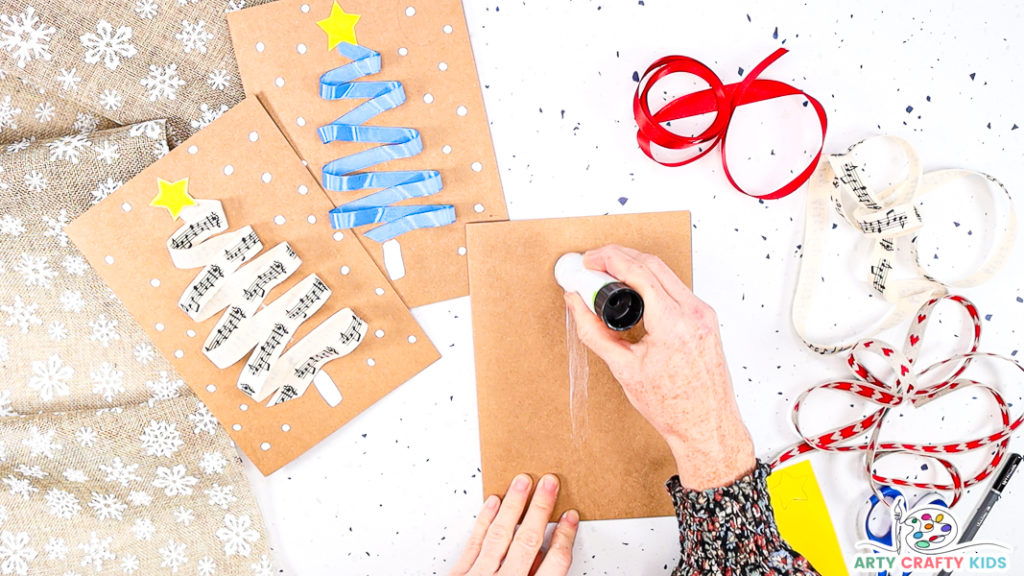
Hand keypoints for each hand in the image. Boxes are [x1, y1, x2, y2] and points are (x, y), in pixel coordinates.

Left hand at [450, 474, 578, 575]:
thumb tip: (544, 556)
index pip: (555, 562)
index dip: (565, 537)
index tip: (570, 517)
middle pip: (528, 540)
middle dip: (540, 508)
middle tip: (550, 483)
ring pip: (500, 534)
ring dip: (513, 505)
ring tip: (523, 481)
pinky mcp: (458, 575)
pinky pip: (474, 543)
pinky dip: (485, 520)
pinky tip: (494, 502)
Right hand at [564, 245, 755, 489]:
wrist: (706, 426)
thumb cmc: (673, 407)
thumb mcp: (623, 369)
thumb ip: (593, 331)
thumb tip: (575, 304)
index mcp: (674, 323)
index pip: (639, 272)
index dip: (609, 258)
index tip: (590, 259)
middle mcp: (694, 313)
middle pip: (653, 264)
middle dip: (620, 255)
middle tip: (594, 262)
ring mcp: (704, 314)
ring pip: (666, 273)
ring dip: (637, 266)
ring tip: (609, 275)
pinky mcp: (705, 319)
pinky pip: (676, 288)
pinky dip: (651, 282)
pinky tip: (634, 289)